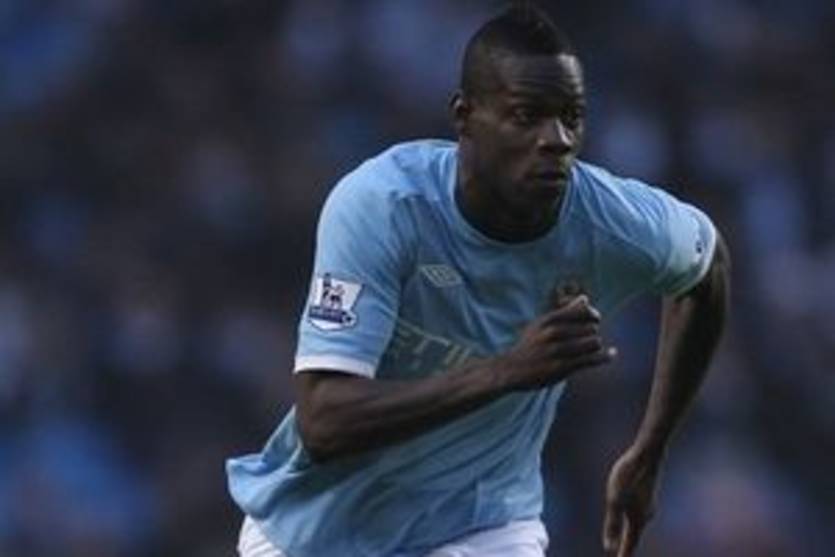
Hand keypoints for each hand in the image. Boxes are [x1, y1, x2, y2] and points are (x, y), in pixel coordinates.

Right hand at [493, 293, 616, 390]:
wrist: (512, 369)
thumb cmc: (530, 345)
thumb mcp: (542, 323)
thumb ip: (565, 311)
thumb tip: (585, 298)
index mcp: (549, 319)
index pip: (583, 311)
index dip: (593, 315)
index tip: (595, 320)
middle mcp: (553, 333)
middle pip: (591, 327)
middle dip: (592, 332)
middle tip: (587, 339)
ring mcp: (558, 351)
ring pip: (593, 343)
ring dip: (596, 346)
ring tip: (590, 348)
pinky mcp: (563, 368)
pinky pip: (592, 359)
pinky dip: (606, 356)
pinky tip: (613, 353)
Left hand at [602, 447, 662, 556]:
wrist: (648, 454)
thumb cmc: (629, 476)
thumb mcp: (614, 500)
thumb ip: (612, 525)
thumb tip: (609, 548)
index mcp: (637, 520)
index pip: (629, 544)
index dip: (623, 556)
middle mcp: (646, 515)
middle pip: (634, 537)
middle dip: (627, 548)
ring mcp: (648, 505)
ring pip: (637, 525)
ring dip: (630, 536)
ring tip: (626, 544)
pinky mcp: (647, 495)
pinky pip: (638, 515)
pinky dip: (632, 523)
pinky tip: (632, 520)